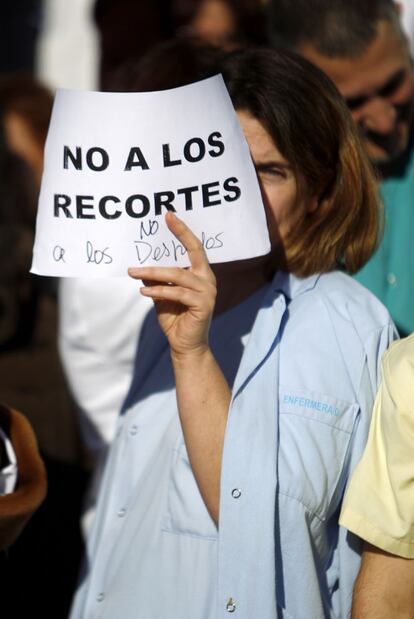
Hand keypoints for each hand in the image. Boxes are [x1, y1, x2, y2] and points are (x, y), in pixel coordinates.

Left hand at [128, 212, 216, 358]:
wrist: (185, 346)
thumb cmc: (175, 319)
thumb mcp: (162, 295)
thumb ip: (157, 280)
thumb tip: (140, 265)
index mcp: (201, 274)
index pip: (194, 247)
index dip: (182, 230)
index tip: (168, 214)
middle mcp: (207, 279)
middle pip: (192, 253)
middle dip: (176, 237)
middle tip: (153, 227)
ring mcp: (208, 292)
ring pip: (178, 274)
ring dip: (153, 273)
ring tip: (133, 272)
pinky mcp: (203, 305)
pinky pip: (178, 293)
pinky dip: (159, 291)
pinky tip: (144, 291)